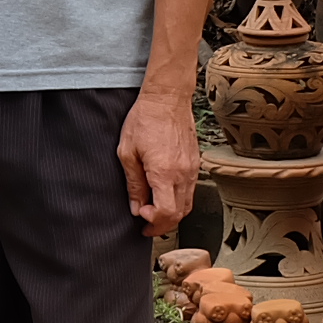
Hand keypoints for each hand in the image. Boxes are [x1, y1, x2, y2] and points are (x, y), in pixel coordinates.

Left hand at [119, 83, 198, 233]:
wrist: (167, 98)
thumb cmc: (145, 119)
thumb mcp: (127, 152)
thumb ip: (133, 183)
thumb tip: (135, 207)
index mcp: (164, 172)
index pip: (167, 212)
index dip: (154, 222)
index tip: (142, 216)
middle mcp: (182, 173)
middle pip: (179, 214)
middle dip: (162, 224)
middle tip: (146, 224)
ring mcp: (192, 169)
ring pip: (187, 204)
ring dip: (172, 214)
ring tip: (155, 212)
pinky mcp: (195, 163)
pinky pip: (190, 191)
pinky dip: (179, 200)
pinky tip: (165, 195)